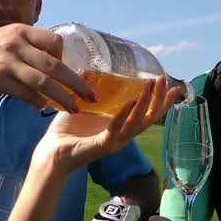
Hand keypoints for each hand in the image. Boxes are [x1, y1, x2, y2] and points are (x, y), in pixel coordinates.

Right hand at [0, 24, 93, 112]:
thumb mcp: (7, 39)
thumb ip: (29, 47)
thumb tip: (54, 61)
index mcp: (22, 31)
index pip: (54, 42)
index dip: (66, 57)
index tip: (70, 72)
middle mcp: (17, 44)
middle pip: (55, 65)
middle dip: (76, 82)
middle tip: (91, 96)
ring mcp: (7, 61)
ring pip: (43, 81)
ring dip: (61, 97)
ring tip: (74, 108)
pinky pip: (25, 92)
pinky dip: (36, 101)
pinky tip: (43, 107)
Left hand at [33, 76, 176, 172]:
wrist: (51, 152)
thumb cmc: (65, 131)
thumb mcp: (80, 105)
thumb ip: (87, 90)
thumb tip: (85, 68)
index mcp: (119, 127)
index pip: (146, 115)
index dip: (160, 102)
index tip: (169, 86)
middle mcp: (121, 136)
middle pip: (148, 118)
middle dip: (158, 99)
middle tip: (163, 80)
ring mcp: (114, 142)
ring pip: (137, 122)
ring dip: (145, 103)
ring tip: (150, 85)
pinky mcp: (102, 145)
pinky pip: (116, 128)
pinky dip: (125, 114)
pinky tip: (131, 101)